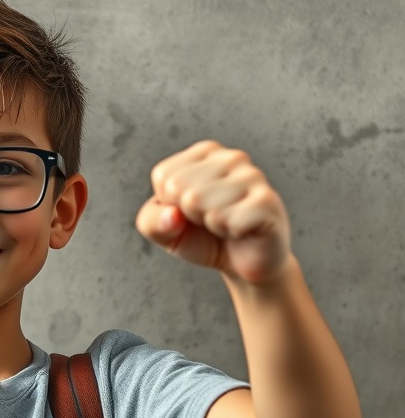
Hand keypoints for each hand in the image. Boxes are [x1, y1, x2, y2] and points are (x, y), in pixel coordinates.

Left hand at [136, 140, 290, 283]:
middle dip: (189, 215)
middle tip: (210, 219)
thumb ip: (150, 221)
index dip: (169, 204)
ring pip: (201, 204)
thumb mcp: (162, 230)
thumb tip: (172, 215)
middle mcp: (231, 157)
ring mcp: (252, 176)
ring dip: (210, 225)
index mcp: (204, 153)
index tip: (190, 210)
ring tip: (227, 224)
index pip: (163, 176)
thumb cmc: (201, 238)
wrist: (241, 264)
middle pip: (180, 188)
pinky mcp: (267, 200)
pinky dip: (229, 233)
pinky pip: (227, 220)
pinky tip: (241, 230)